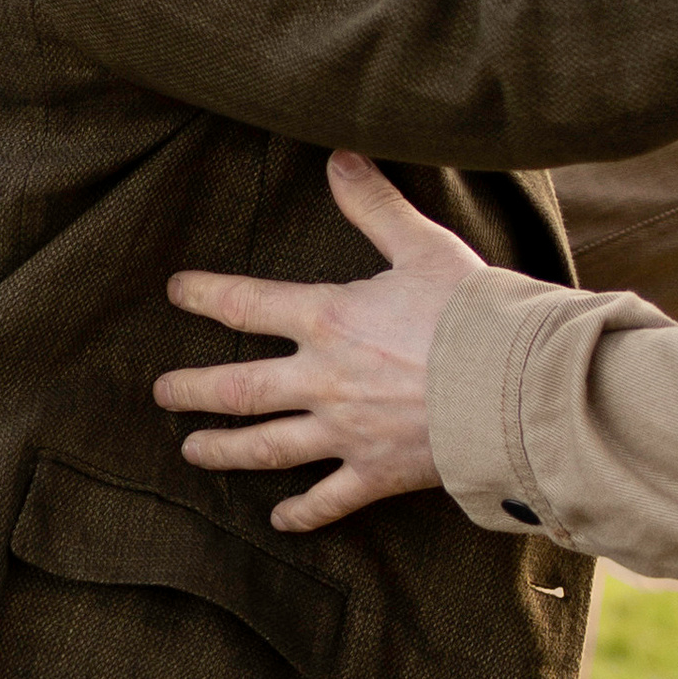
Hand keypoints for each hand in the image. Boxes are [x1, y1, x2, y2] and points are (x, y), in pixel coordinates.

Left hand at [158, 153, 482, 530]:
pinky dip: (302, 513)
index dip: (205, 295)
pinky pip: (329, 500)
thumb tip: (339, 156)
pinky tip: (279, 522)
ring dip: (224, 450)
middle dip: (192, 390)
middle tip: (161, 393)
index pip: (247, 305)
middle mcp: (323, 381)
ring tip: (191, 452)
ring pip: (268, 447)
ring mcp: (346, 433)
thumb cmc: (473, 312)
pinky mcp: (376, 473)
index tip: (176, 292)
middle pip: (238, 389)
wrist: (516, 386)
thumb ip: (374, 205)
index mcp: (329, 320)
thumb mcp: (423, 246)